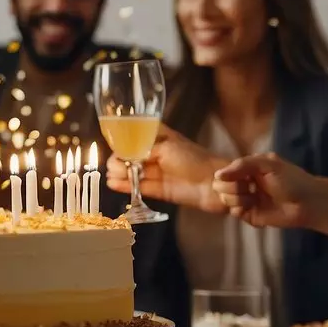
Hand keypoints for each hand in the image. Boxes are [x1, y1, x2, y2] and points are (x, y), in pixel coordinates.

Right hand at [105, 124, 226, 211]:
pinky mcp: (158, 190)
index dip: (123, 139)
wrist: (214, 183)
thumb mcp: (167, 147)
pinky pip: (139, 187)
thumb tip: (123, 153)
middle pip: (129, 156)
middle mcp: (155, 154)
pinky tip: (113, 183)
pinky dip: (125, 186)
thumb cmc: (193, 159)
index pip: (135, 136)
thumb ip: (144, 150)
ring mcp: (157, 173)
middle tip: (117, 165)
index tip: (113, 142)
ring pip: (132, 172)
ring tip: (113, 175)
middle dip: (119, 159)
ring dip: (120, 173)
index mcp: (159, 139)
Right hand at [211, 153, 316, 228]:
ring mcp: (246, 199)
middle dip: (230, 187)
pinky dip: (239, 210)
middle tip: (248, 188)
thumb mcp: (268, 164)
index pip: (225, 170)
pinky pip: (234, 212)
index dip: (226, 175)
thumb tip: (218, 175)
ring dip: (236, 199)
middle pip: (221, 186)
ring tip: (252, 199)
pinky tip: (251, 207)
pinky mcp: (249, 214)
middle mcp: (245, 183)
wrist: (307, 203)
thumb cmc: (290, 180)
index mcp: (248, 168)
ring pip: (226, 199)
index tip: (237, 176)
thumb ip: (242, 165)